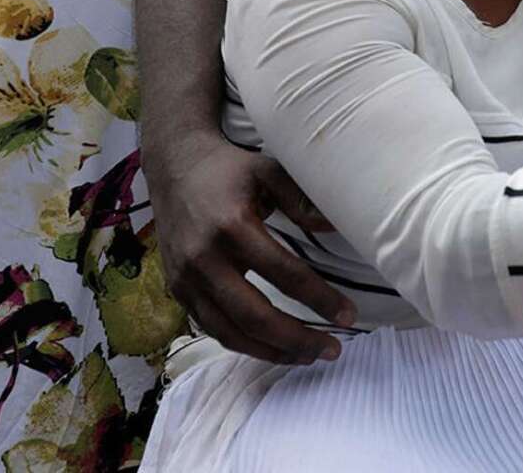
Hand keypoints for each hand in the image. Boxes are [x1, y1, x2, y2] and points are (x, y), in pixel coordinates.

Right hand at [150, 133, 357, 363]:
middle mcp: (205, 258)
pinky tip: (272, 347)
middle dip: (297, 340)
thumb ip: (304, 200)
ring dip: (272, 352)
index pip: (285, 274)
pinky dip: (244, 344)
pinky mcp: (177, 290)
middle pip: (255, 317)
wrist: (173, 167)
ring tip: (307, 355)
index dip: (319, 300)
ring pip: (231, 333)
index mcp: (232, 226)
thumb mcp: (269, 171)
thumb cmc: (229, 170)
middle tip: (331, 350)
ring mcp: (186, 278)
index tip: (348, 316)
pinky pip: (212, 329)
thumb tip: (339, 230)